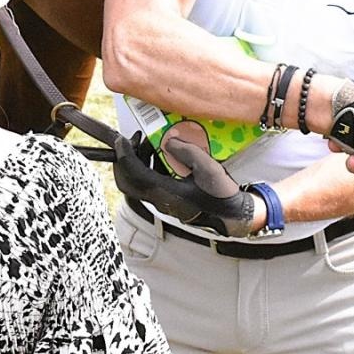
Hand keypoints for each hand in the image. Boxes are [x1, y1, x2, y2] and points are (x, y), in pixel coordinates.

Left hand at [111, 133, 260, 236]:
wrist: (229, 214)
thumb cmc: (220, 193)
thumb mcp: (208, 168)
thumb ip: (187, 152)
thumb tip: (168, 141)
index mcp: (166, 192)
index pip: (134, 174)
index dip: (125, 155)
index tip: (123, 139)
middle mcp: (158, 199)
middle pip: (126, 182)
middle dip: (124, 160)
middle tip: (134, 141)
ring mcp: (161, 201)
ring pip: (135, 182)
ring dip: (136, 162)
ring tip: (150, 143)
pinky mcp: (165, 199)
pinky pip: (147, 183)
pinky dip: (146, 166)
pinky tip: (162, 154)